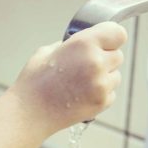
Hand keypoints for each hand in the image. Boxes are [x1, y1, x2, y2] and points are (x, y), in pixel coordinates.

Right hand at [8, 22, 126, 132]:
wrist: (29, 113)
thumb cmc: (34, 83)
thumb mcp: (48, 51)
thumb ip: (71, 45)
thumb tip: (84, 45)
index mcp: (83, 44)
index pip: (118, 33)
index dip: (111, 38)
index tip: (106, 43)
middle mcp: (96, 62)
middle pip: (118, 55)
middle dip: (105, 59)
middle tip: (85, 67)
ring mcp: (101, 84)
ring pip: (116, 76)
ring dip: (104, 77)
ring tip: (80, 84)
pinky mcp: (102, 102)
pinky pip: (111, 93)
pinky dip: (100, 94)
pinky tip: (81, 96)